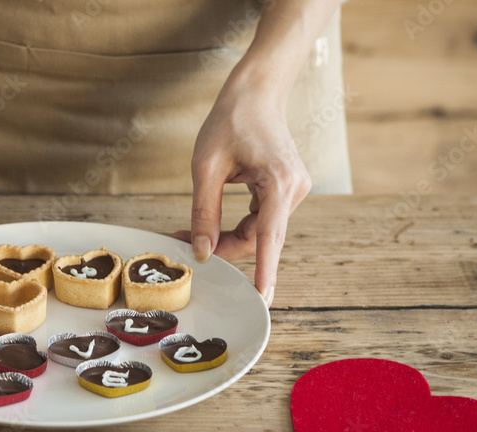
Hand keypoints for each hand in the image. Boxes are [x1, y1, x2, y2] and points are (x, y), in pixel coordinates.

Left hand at [174, 77, 310, 306]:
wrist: (257, 91)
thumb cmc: (231, 120)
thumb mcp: (206, 167)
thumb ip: (204, 211)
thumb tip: (203, 251)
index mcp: (280, 182)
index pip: (270, 237)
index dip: (265, 270)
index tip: (263, 296)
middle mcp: (294, 190)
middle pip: (259, 239)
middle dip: (222, 249)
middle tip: (182, 244)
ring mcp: (293, 192)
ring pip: (258, 233)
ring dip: (225, 240)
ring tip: (188, 235)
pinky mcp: (285, 192)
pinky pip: (260, 222)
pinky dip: (235, 228)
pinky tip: (209, 228)